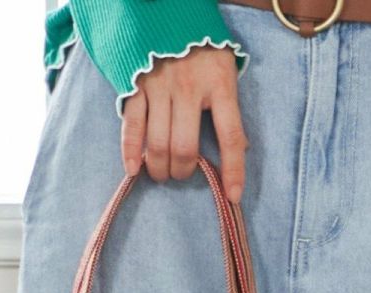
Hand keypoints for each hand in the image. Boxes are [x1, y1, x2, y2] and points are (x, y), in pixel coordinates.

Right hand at [120, 44, 248, 202]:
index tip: (234, 196)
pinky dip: (131, 153)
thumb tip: (240, 147)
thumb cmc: (201, 45)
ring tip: (161, 172)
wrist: (166, 8)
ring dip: (159, 168)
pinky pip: (131, 127)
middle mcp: (190, 88)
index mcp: (220, 83)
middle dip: (182, 171)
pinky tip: (133, 170)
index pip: (231, 137)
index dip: (233, 170)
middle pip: (185, 148)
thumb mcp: (225, 67)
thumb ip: (228, 104)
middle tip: (181, 173)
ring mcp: (160, 87)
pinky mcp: (136, 85)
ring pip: (158, 144)